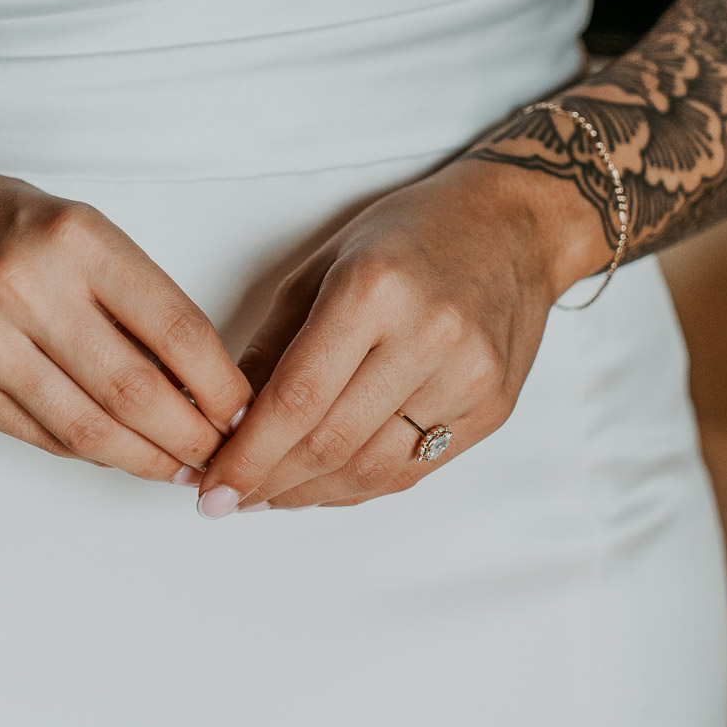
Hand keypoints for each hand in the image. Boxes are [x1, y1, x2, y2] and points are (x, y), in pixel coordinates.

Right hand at [0, 134, 251, 480]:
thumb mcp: (80, 229)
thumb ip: (137, 299)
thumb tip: (204, 384)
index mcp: (76, 240)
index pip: (175, 330)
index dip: (222, 386)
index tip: (247, 413)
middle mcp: (27, 290)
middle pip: (137, 392)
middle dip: (193, 438)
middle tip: (224, 457)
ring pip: (89, 430)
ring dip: (147, 460)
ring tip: (181, 468)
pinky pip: (43, 437)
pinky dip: (92, 453)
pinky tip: (121, 453)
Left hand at [194, 158, 606, 513]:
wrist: (513, 227)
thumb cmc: (410, 235)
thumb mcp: (322, 265)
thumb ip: (273, 344)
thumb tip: (228, 420)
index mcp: (374, 288)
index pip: (297, 397)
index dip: (248, 454)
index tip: (213, 485)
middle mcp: (427, 335)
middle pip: (332, 441)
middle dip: (270, 481)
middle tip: (229, 499)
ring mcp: (468, 377)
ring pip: (371, 469)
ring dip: (310, 494)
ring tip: (270, 497)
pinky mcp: (493, 408)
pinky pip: (412, 470)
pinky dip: (358, 487)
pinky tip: (322, 487)